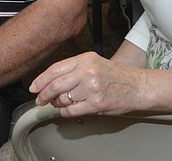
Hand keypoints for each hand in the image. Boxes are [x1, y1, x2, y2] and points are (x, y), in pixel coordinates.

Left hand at [30, 51, 145, 116]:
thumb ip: (75, 69)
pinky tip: (66, 110)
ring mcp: (92, 87)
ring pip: (63, 98)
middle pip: (56, 84)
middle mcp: (89, 71)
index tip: (34, 86)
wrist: (138, 86)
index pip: (56, 68)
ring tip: (58, 104)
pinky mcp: (96, 103)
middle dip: (44, 94)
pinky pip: (72, 110)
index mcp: (87, 59)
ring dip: (56, 104)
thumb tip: (52, 80)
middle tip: (40, 99)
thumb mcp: (96, 63)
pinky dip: (65, 112)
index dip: (41, 79)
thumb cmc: (117, 76)